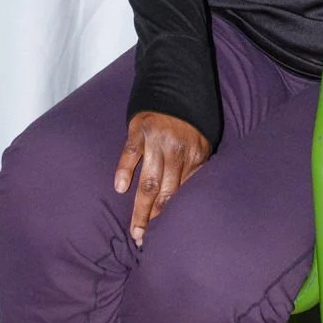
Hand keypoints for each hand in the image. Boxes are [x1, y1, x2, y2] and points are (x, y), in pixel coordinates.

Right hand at [114, 111, 209, 246]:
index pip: (184, 192)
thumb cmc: (190, 119)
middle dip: (155, 219)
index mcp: (196, 154)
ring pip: (149, 180)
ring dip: (141, 208)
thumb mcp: (202, 141)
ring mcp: (157, 139)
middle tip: (144, 241)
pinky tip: (120, 187)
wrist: (177, 82)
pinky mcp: (139, 128)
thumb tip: (191, 198)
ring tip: (135, 230)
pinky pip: (131, 152)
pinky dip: (125, 170)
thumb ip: (196, 167)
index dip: (174, 216)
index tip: (166, 237)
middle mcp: (178, 149)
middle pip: (166, 192)